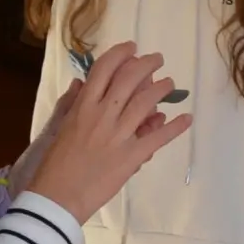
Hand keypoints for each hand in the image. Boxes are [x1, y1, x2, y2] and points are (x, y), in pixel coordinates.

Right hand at [21, 43, 189, 222]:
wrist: (58, 196)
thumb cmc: (56, 163)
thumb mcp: (61, 127)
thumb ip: (73, 103)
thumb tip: (81, 82)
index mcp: (83, 107)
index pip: (103, 70)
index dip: (120, 55)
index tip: (132, 48)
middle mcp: (102, 115)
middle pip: (129, 79)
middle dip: (147, 65)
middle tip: (157, 60)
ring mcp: (119, 135)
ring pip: (146, 103)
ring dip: (162, 89)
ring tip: (171, 84)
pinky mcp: (132, 156)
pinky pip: (158, 137)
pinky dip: (175, 126)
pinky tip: (187, 118)